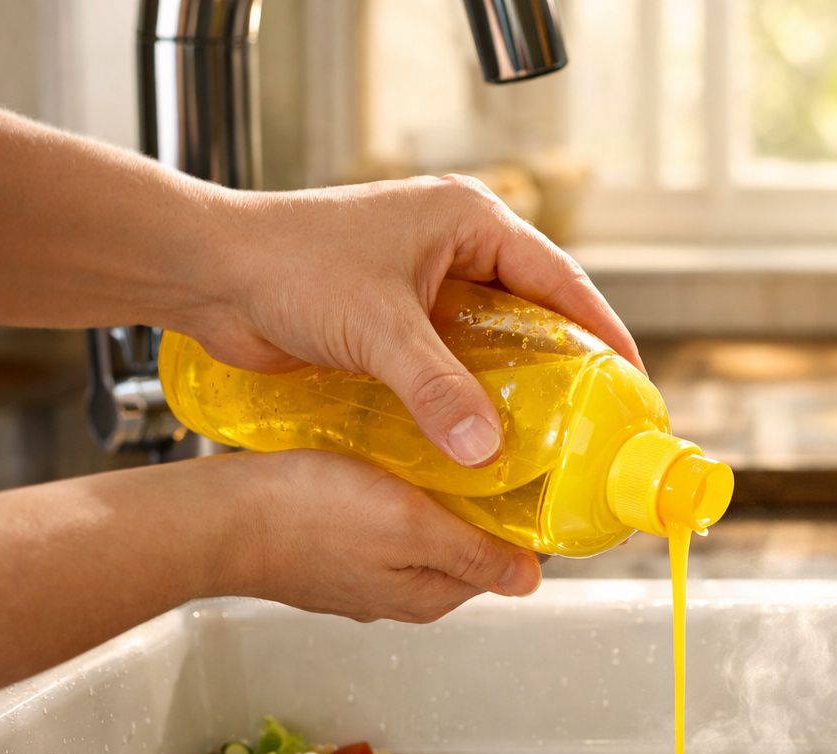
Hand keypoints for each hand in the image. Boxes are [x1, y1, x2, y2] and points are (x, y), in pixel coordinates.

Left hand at [191, 175, 642, 468]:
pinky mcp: (396, 320)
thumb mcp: (378, 328)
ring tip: (549, 442)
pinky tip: (483, 439)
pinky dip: (469, 397)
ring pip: (493, 343)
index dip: (603, 332)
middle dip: (566, 368)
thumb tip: (487, 449)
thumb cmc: (285, 264)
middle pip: (535, 313)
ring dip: (514, 389)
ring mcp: (426, 284)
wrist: (205, 273)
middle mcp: (455, 248)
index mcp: (470, 220)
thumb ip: (437, 389)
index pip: (561, 279)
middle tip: (596, 423)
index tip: (631, 382)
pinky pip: (452, 362)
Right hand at [230, 449, 541, 621]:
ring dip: (433, 495)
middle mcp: (395, 594)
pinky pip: (377, 520)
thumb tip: (530, 583)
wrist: (215, 516)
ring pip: (418, 531)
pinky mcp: (326, 548)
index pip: (499, 562)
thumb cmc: (305, 517)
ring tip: (436, 450)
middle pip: (462, 545)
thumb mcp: (411, 529)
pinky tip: (385, 461)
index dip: (517, 521)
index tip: (525, 476)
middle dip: (477, 506)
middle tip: (483, 451)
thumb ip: (473, 554)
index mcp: (426, 596)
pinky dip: (391, 492)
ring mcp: (358, 573)